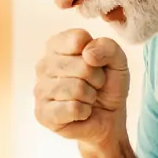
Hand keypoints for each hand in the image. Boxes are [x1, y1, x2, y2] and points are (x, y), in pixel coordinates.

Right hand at [35, 29, 129, 147]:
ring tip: (87, 98)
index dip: (96, 55)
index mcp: (57, 45)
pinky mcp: (42, 113)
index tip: (95, 64)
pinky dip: (85, 111)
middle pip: (81, 66)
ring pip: (77, 88)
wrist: (108, 118)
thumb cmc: (108, 86)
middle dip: (97, 79)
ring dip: (90, 96)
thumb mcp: (117, 61)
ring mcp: (40, 89)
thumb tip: (87, 53)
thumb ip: (108, 47)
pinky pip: (72, 108)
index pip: (78, 39)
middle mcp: (44, 65)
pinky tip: (81, 112)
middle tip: (94, 86)